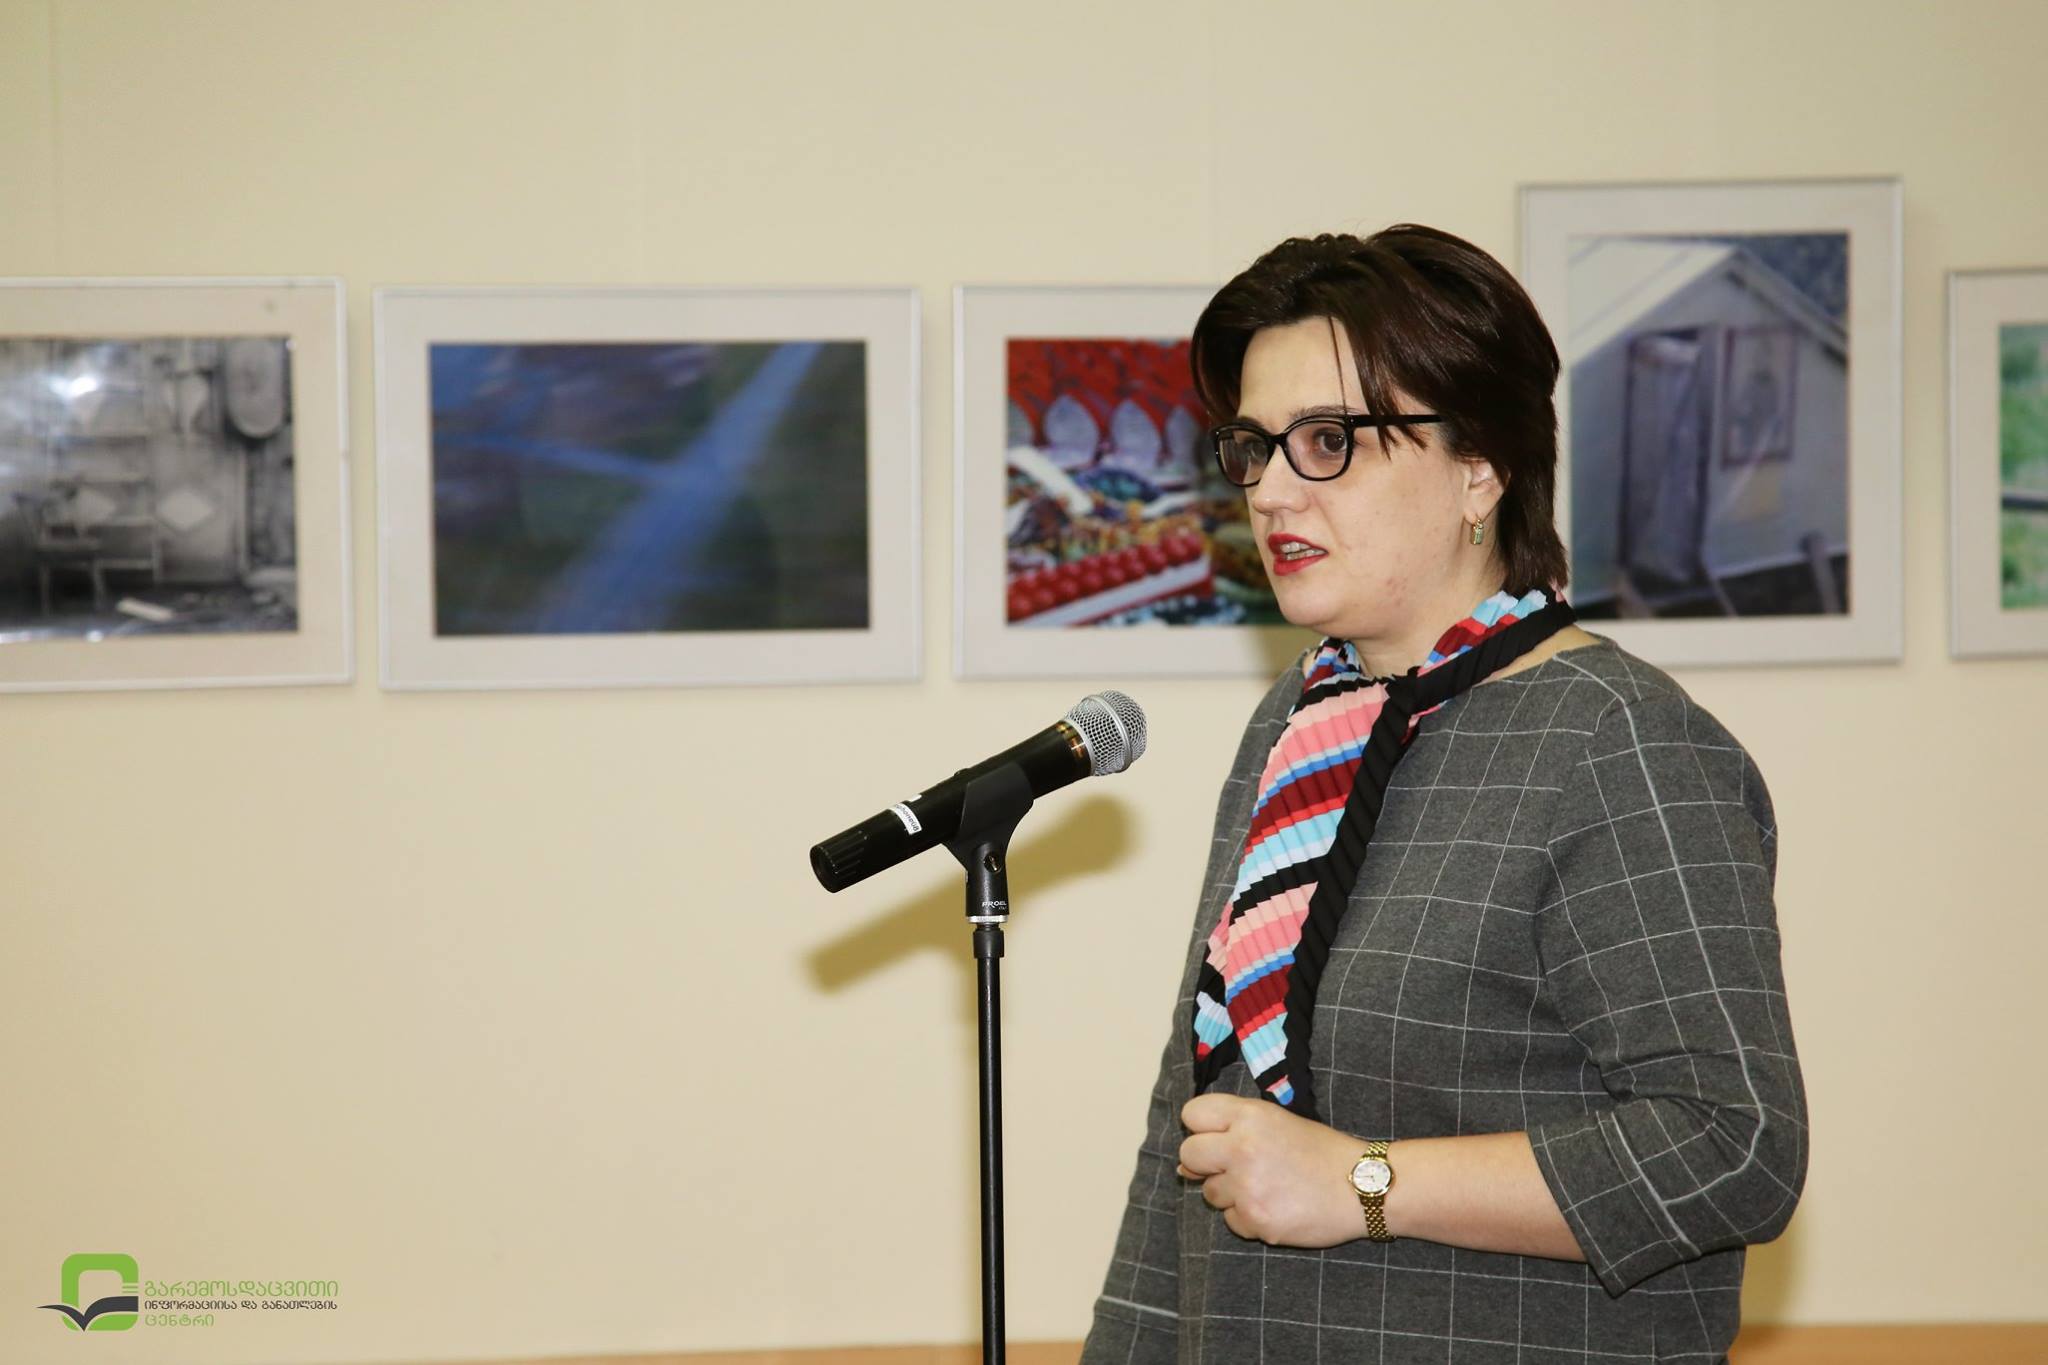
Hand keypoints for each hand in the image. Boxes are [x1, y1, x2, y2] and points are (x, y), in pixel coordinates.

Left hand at [1177, 1093, 1368, 1247]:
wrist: (1363, 1188)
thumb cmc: (1321, 1152)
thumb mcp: (1278, 1122)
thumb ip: (1231, 1131)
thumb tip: (1184, 1167)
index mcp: (1249, 1116)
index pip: (1192, 1114)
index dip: (1200, 1127)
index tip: (1216, 1137)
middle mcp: (1242, 1148)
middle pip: (1188, 1155)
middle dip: (1204, 1164)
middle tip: (1234, 1167)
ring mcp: (1248, 1188)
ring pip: (1210, 1193)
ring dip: (1230, 1193)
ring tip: (1267, 1186)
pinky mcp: (1256, 1221)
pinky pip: (1231, 1221)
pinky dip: (1248, 1217)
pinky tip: (1276, 1206)